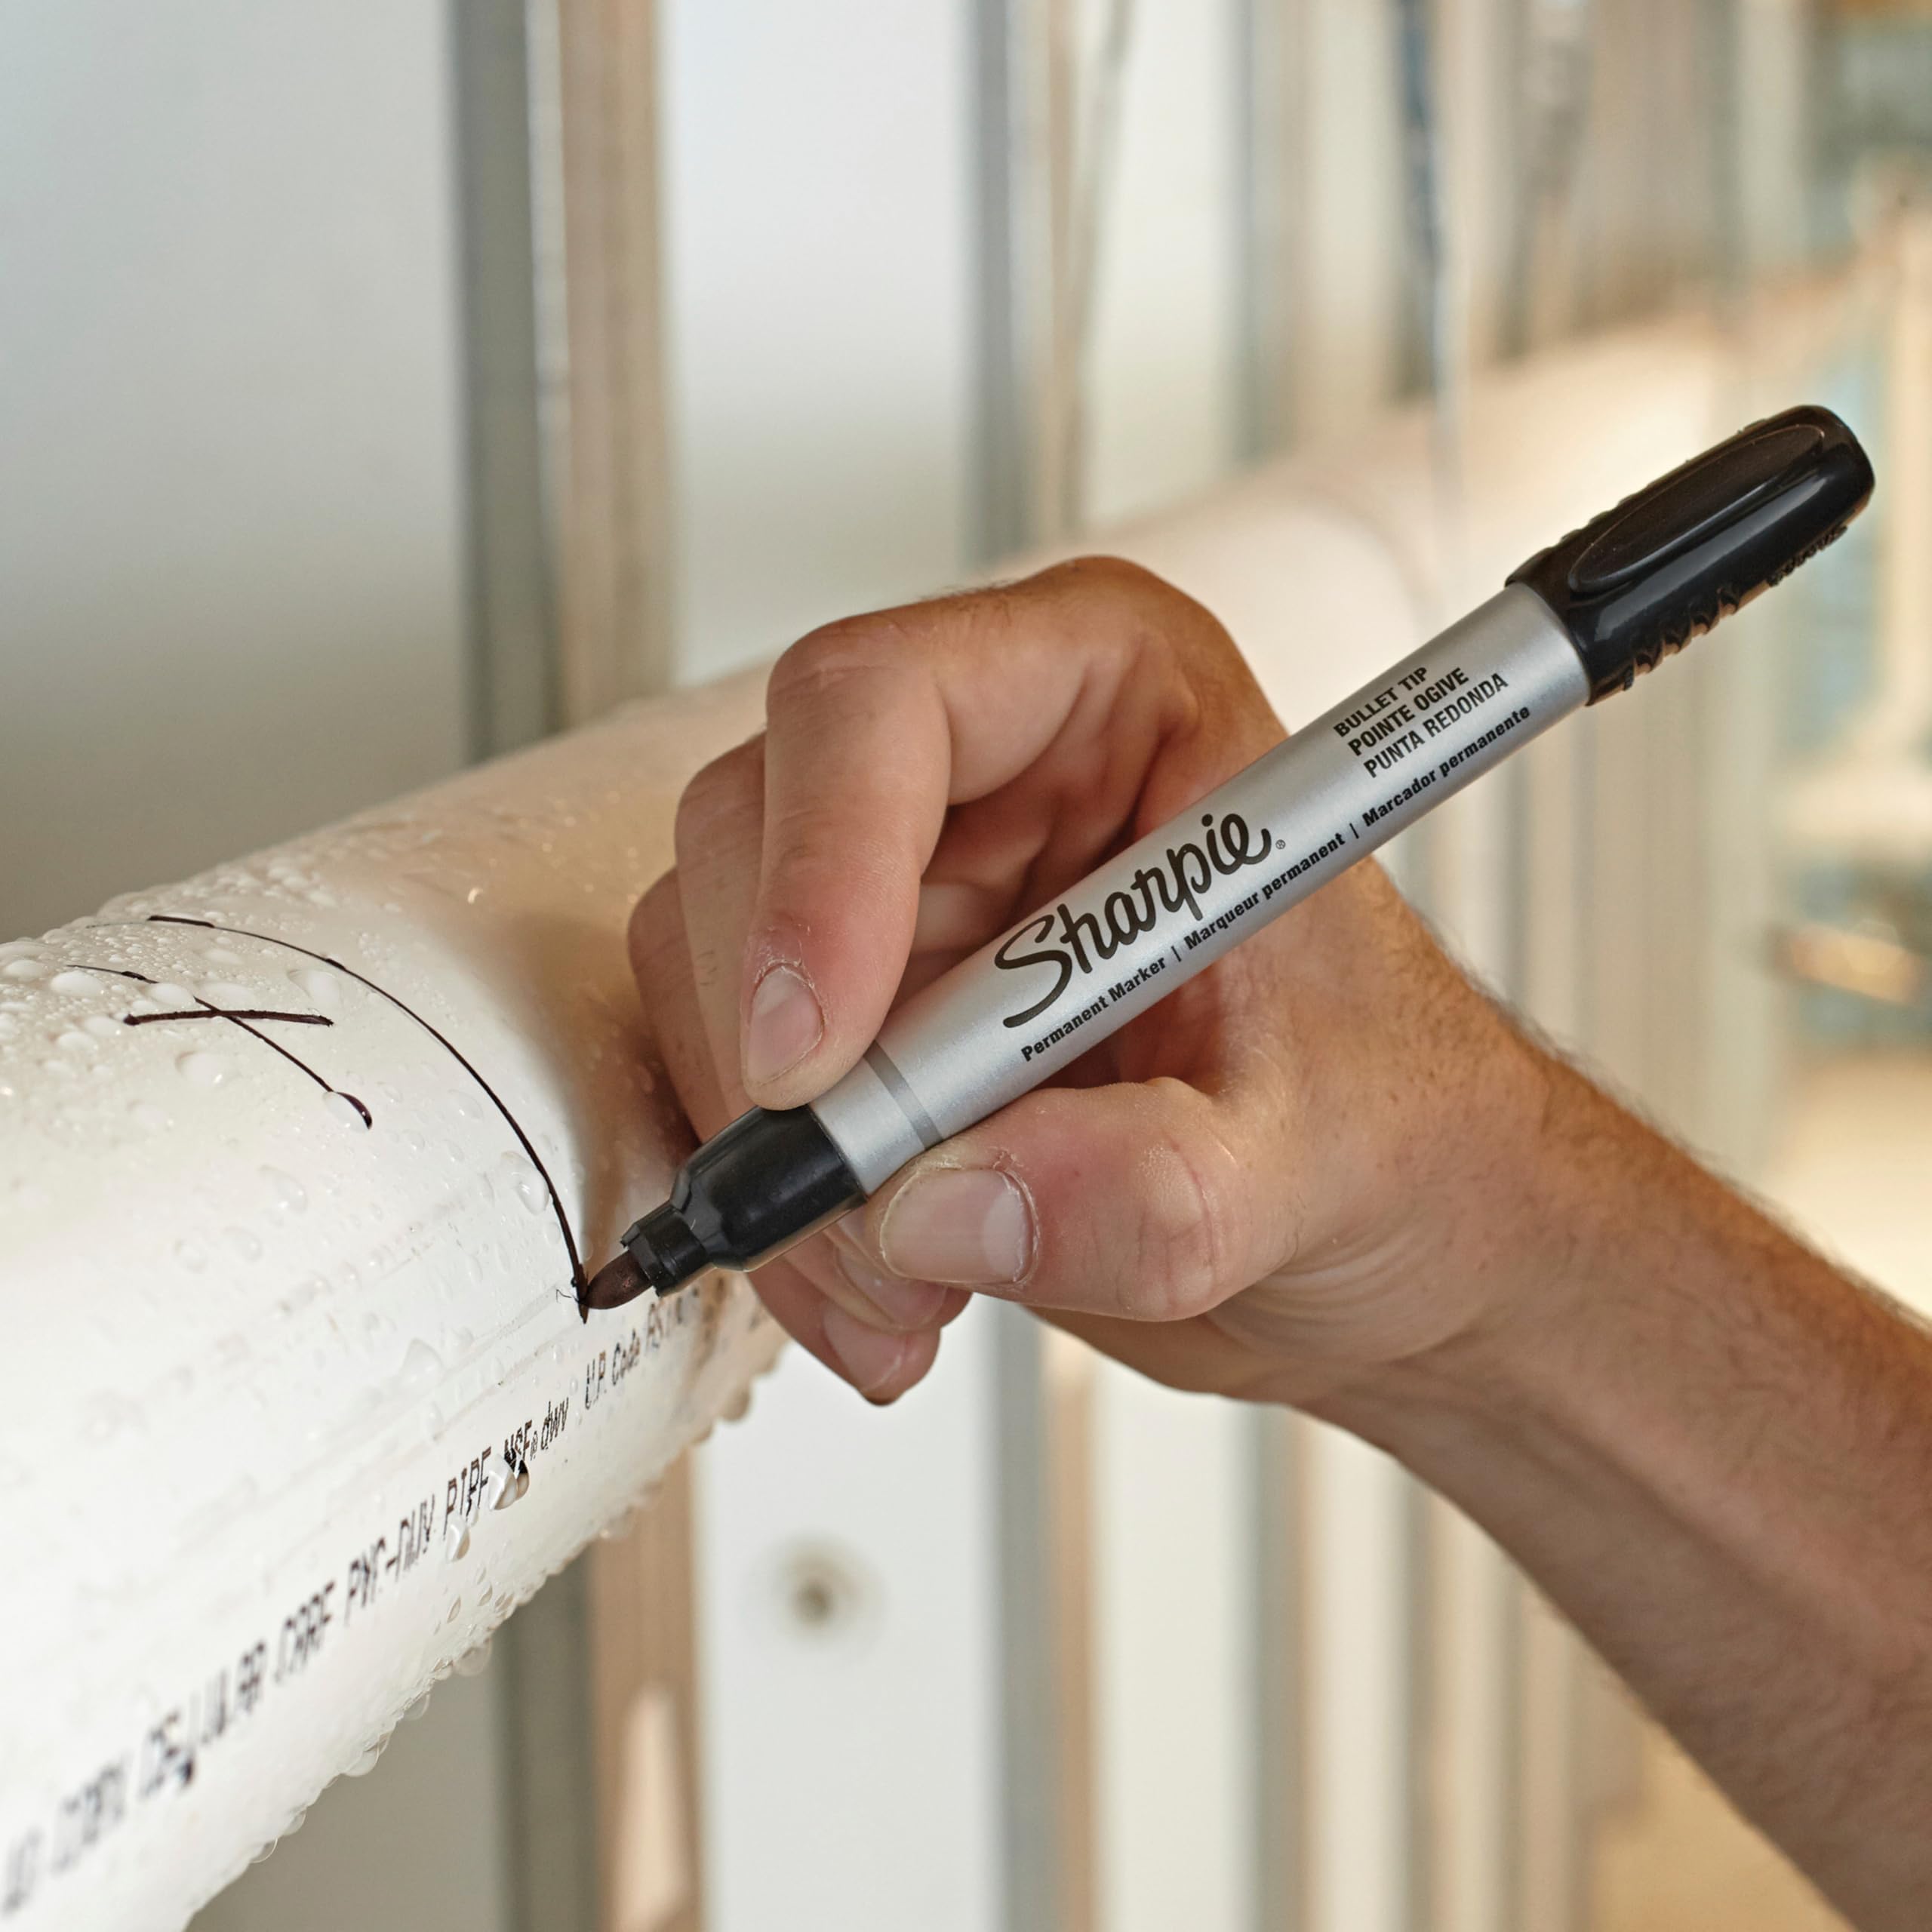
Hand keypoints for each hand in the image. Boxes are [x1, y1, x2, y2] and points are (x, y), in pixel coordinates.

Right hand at [628, 558, 1562, 1405]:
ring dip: (785, 1162)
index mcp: (1113, 696)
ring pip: (708, 969)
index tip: (818, 1067)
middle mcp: (982, 767)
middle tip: (877, 1217)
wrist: (1389, 1225)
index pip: (882, 705)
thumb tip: (937, 1210)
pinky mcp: (858, 1010)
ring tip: (912, 1287)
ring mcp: (901, 888)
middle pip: (755, 834)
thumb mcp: (1316, 1160)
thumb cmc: (1396, 1122)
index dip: (820, 872)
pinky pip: (725, 1079)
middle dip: (789, 1056)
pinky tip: (880, 1291)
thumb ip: (1150, 1188)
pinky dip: (779, 1213)